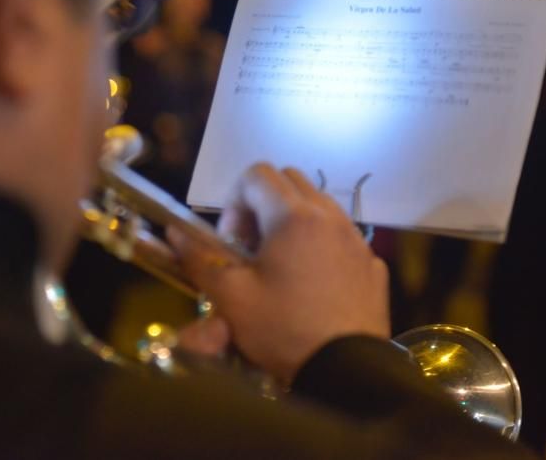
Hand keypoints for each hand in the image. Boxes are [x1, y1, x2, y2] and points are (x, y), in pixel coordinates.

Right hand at [168, 163, 389, 384]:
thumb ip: (199, 258)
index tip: (230, 241)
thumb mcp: (230, 297)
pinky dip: (320, 245)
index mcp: (292, 216)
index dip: (234, 202)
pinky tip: (311, 283)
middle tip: (250, 247)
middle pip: (289, 180)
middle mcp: (329, 216)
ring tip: (279, 264)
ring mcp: (355, 238)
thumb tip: (174, 232)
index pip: (256, 175)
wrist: (347, 371)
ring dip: (292, 221)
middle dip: (262, 204)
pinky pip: (341, 235)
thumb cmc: (283, 329)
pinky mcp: (371, 262)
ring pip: (319, 204)